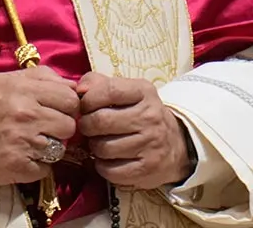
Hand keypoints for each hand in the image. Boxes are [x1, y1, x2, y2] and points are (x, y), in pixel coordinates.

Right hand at [0, 66, 79, 185]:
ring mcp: (24, 143)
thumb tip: (73, 85)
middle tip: (39, 129)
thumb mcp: (1, 82)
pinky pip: (46, 169)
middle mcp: (26, 115)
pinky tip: (18, 157)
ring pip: (61, 149)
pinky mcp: (20, 167)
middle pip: (70, 125)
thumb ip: (38, 78)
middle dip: (58, 128)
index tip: (53, 110)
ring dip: (48, 148)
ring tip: (26, 144)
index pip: (71, 98)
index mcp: (22, 90)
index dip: (65, 106)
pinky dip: (35, 166)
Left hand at [78, 72, 192, 189]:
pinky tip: (109, 159)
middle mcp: (151, 117)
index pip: (108, 90)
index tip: (84, 106)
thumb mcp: (124, 92)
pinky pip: (110, 170)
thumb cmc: (137, 114)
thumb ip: (97, 83)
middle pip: (100, 121)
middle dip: (86, 126)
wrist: (175, 144)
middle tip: (88, 127)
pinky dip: (102, 166)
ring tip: (100, 142)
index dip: (88, 100)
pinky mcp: (149, 169)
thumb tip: (78, 90)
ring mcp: (152, 144)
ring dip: (94, 147)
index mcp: (144, 92)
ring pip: (103, 147)